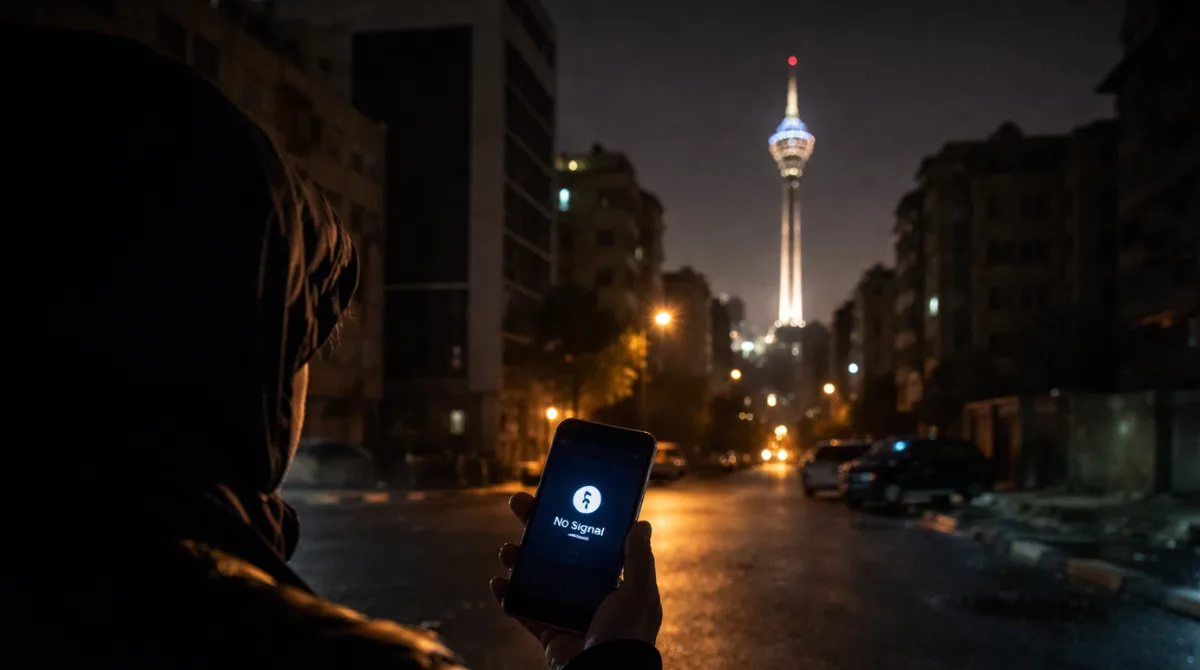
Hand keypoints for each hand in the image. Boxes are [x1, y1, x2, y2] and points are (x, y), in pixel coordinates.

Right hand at [489, 492, 662, 668]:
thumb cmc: (627, 636)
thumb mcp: (639, 594)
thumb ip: (639, 560)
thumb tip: (641, 523)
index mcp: (612, 581)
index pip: (589, 540)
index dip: (573, 517)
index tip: (557, 495)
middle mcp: (588, 593)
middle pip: (557, 552)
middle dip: (536, 527)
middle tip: (519, 504)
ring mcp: (566, 611)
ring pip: (536, 576)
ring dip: (518, 559)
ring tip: (507, 550)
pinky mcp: (548, 630)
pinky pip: (523, 609)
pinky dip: (508, 596)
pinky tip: (498, 582)